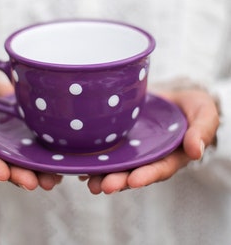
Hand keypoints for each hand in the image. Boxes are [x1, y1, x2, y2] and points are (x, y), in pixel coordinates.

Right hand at [0, 70, 61, 189]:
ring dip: (36, 173)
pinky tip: (59, 167)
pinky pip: (37, 151)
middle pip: (4, 164)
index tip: (3, 174)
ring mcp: (12, 142)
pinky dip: (47, 160)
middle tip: (33, 183)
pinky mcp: (27, 137)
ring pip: (23, 162)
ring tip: (50, 181)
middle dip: (18, 175)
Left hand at [82, 89, 219, 193]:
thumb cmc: (191, 107)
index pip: (158, 169)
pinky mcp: (119, 137)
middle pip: (133, 172)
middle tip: (103, 186)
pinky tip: (80, 162)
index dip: (147, 175)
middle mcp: (148, 156)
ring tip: (88, 180)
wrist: (171, 97)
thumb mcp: (203, 113)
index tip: (133, 181)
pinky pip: (106, 150)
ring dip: (102, 174)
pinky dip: (93, 157)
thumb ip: (202, 130)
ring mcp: (132, 148)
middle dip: (119, 180)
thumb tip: (196, 150)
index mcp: (170, 155)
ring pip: (116, 165)